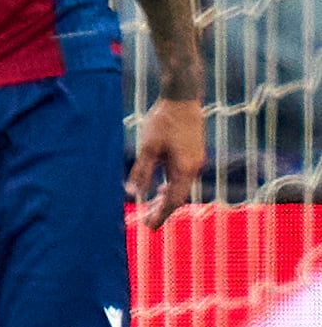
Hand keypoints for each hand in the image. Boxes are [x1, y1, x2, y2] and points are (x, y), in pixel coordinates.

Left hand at [127, 95, 203, 228]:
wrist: (183, 99)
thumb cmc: (164, 122)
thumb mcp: (148, 147)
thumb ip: (141, 171)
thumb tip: (131, 193)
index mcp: (184, 170)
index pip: (172, 201)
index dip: (160, 215)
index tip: (148, 227)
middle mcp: (193, 169)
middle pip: (177, 197)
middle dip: (161, 210)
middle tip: (145, 222)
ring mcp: (195, 162)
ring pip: (179, 187)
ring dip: (165, 199)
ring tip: (149, 209)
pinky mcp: (193, 155)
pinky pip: (181, 178)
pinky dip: (170, 187)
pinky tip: (159, 189)